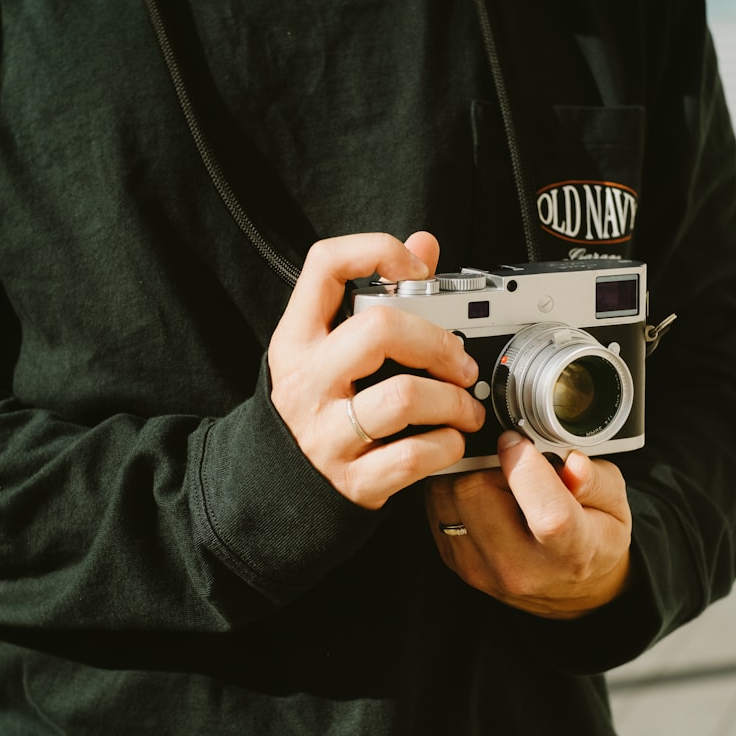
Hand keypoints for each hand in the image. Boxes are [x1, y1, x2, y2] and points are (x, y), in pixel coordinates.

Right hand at [268, 232, 485, 509]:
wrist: (272, 490)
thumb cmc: (310, 410)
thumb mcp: (323, 350)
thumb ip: (373, 296)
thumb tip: (424, 245)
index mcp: (296, 341)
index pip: (326, 266)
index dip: (378, 251)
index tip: (414, 272)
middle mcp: (306, 383)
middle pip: (380, 330)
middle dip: (437, 341)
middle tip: (458, 360)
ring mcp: (326, 435)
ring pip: (405, 397)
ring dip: (453, 401)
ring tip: (464, 406)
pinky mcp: (352, 481)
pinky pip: (414, 456)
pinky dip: (446, 446)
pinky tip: (447, 440)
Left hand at [425, 431, 632, 618]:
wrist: (573, 590)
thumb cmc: (593, 539)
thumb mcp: (615, 505)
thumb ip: (596, 480)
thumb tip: (573, 464)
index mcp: (571, 551)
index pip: (546, 512)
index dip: (526, 465)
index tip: (519, 441)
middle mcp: (520, 567)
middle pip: (476, 492)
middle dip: (488, 462)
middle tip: (508, 461)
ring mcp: (482, 569)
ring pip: (446, 495)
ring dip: (465, 473)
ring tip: (495, 478)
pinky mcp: (456, 563)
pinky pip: (435, 508)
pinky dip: (452, 490)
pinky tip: (479, 494)